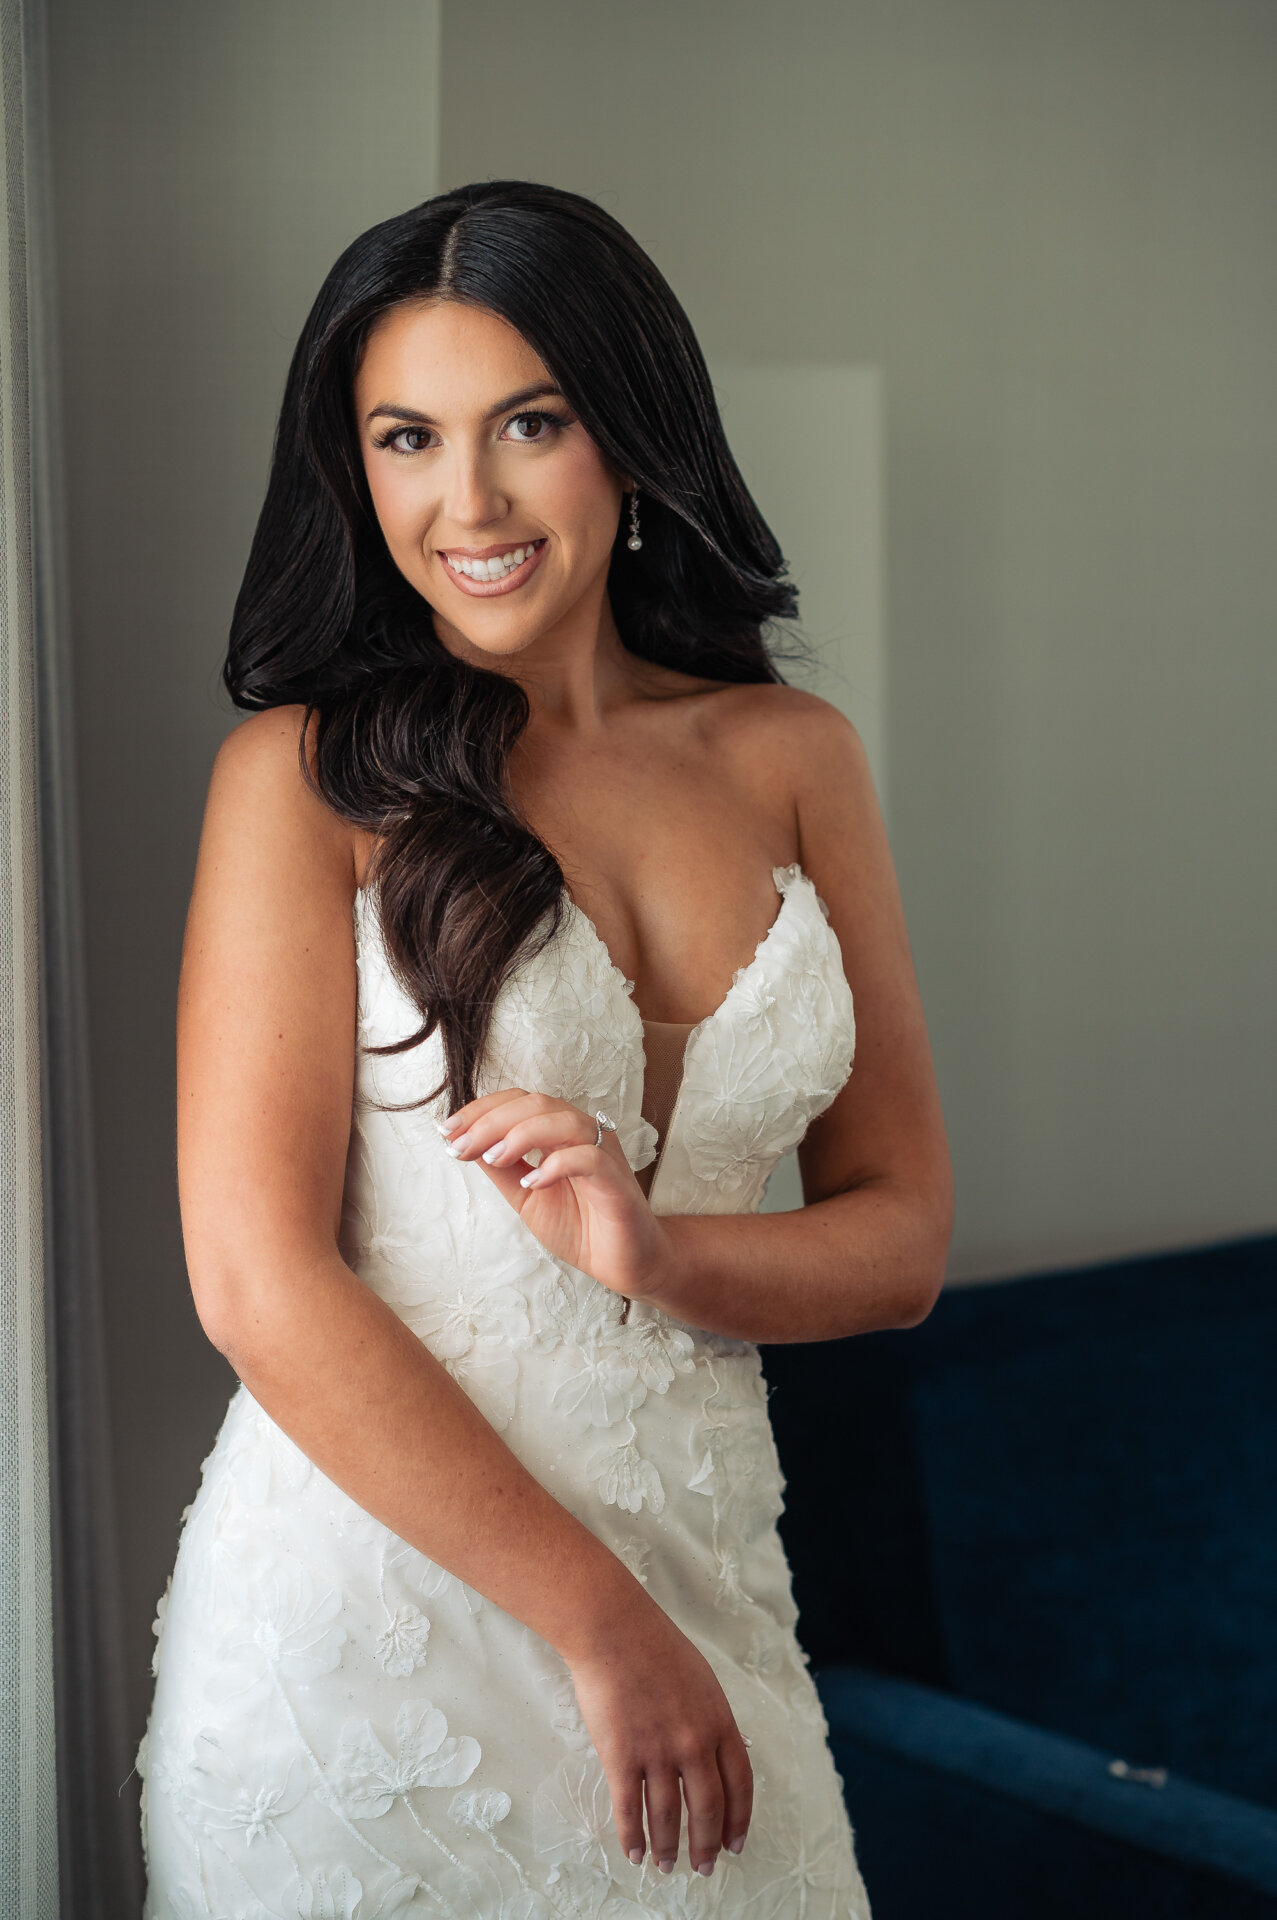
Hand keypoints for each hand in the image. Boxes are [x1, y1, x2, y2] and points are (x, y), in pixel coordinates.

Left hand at [438, 1089, 676, 1303]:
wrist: (626, 1263)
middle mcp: (583, 1134)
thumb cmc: (582, 1227)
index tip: (447, 1131)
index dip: (482, 1110)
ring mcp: (603, 1154)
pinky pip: (588, 1158)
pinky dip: (556, 1165)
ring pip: (564, 1120)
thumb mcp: (526, 1197)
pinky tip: (532, 1182)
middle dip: (491, 1121)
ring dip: (520, 1135)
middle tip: (459, 1147)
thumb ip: (503, 1170)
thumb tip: (466, 1144)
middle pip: (537, 1103)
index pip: (520, 1102)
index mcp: (561, 1133)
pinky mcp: (617, 1181)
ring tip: (492, 1158)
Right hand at [565, 1602, 753, 1875]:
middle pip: (708, 1809)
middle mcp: (694, 1743)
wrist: (615, 1630)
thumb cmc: (655, 1646)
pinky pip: (629, 1809)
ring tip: (666, 1866)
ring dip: (668, 1847)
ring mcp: (658, 1752)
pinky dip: (632, 1836)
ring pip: (668, 1816)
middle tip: (703, 1867)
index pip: (740, 1785)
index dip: (739, 1820)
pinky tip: (634, 1853)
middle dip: (707, 1845)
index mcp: (719, 1722)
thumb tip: (713, 1754)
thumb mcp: (702, 1680)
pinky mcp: (622, 1756)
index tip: (735, 1844)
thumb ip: (710, 1719)